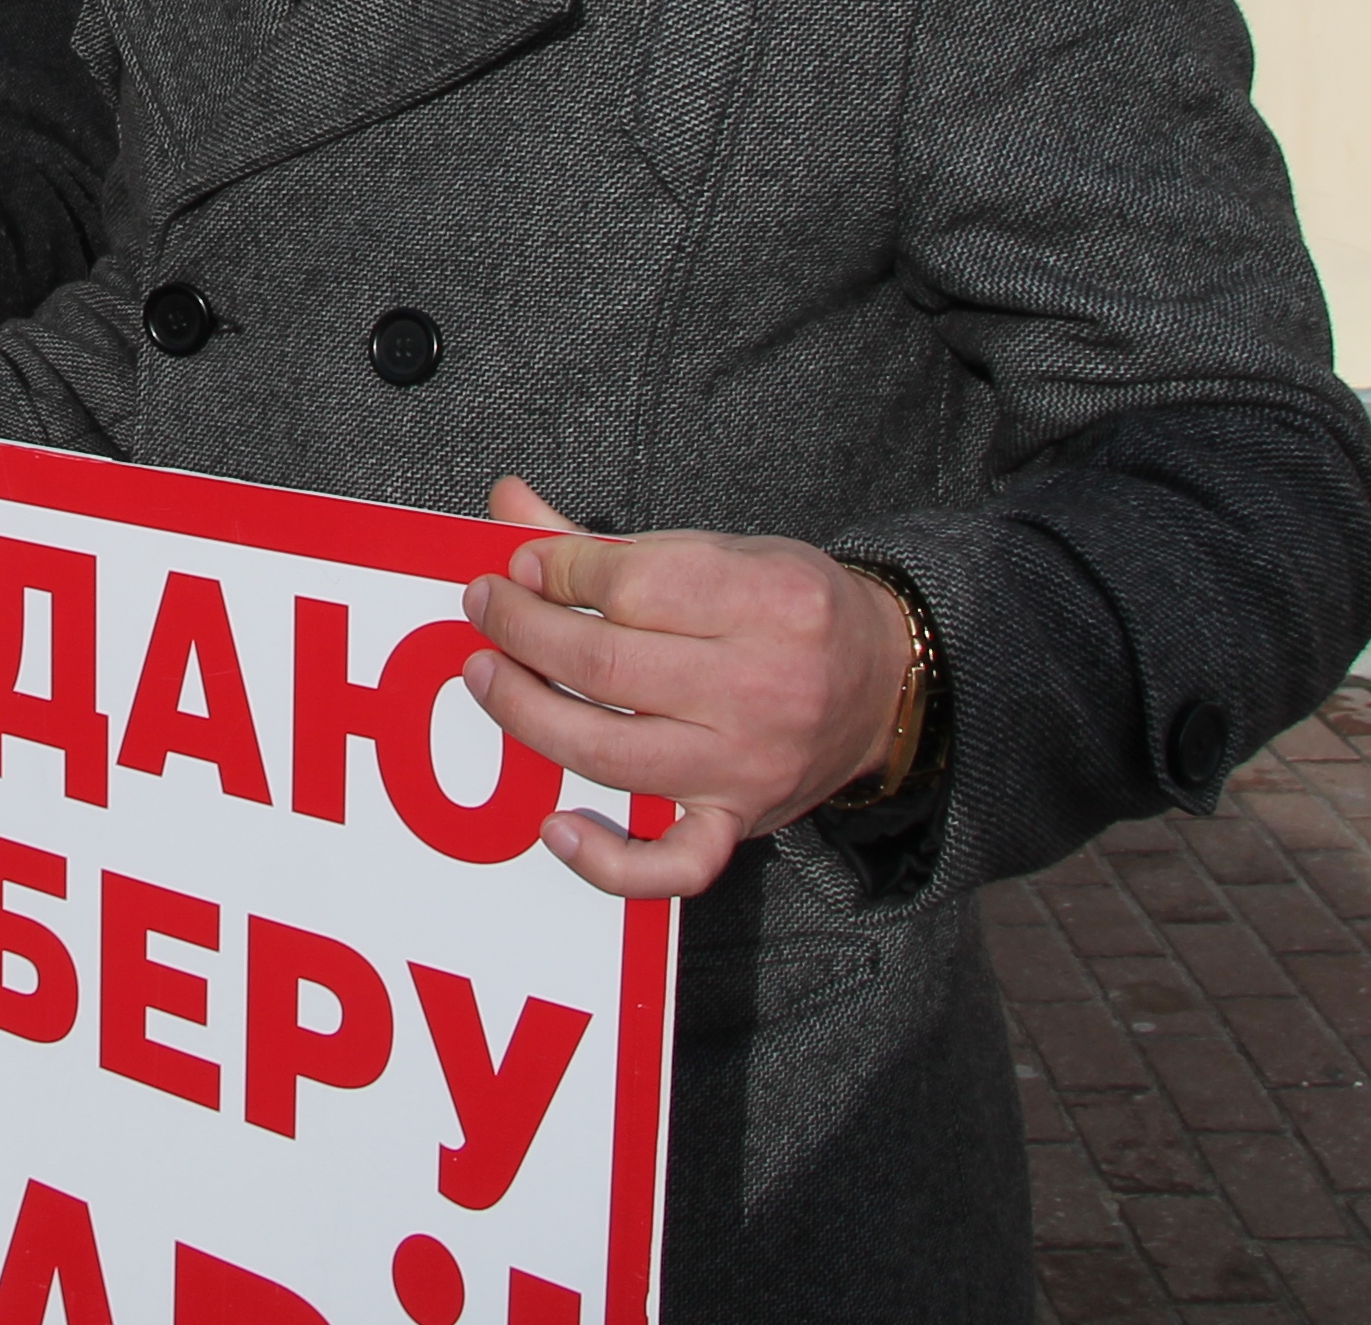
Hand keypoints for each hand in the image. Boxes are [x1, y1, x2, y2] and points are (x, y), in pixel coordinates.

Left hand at [456, 478, 916, 898]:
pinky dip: (608, 859)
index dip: (556, 572)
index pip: (629, 587)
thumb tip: (509, 505)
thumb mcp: (719, 552)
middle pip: (606, 667)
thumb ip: (605, 543)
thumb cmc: (792, 608)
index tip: (522, 564)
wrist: (885, 682)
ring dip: (527, 714)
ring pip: (612, 754)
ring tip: (487, 676)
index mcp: (769, 600)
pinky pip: (672, 865)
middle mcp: (763, 686)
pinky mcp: (741, 822)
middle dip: (522, 631)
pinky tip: (556, 824)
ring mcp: (748, 765)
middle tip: (485, 607)